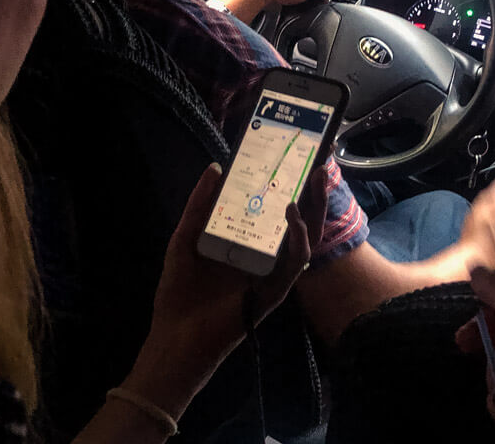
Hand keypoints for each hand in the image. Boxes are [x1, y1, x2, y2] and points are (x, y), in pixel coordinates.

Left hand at [122, 161, 327, 418]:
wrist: (176, 336)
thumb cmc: (180, 291)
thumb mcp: (185, 238)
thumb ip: (200, 204)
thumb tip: (215, 167)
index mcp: (248, 245)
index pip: (275, 212)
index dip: (289, 187)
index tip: (297, 159)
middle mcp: (266, 257)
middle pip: (298, 221)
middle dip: (312, 194)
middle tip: (319, 165)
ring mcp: (274, 274)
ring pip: (306, 238)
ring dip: (314, 209)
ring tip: (314, 181)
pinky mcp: (276, 290)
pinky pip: (296, 261)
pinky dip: (298, 236)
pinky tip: (292, 214)